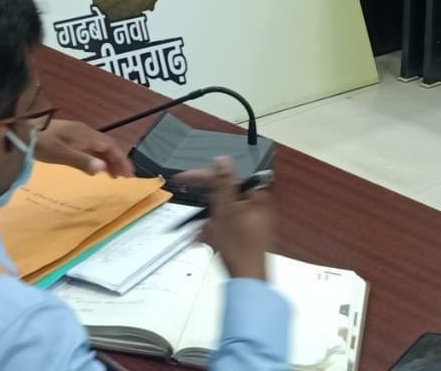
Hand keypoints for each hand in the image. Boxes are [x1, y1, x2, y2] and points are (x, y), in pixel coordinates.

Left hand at [35, 119, 134, 177]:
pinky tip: (96, 167)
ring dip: (108, 160)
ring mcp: (77, 134)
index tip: (130, 174)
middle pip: (107, 145)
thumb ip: (83, 161)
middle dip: (118, 160)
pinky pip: (91, 147)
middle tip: (125, 177)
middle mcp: (84, 132)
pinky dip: (98, 157)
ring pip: (99, 146)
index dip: (121, 159)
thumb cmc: (43, 143)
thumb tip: (104, 169)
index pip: (110, 146)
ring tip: (114, 175)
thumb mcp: (61, 154)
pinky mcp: (70, 137)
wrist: (24, 131)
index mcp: (86, 135)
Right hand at [193, 158, 275, 280]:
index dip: (203, 177)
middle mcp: (258, 208)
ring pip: (224, 214)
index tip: (182, 179)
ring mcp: (254, 223)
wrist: (248, 283)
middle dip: (207, 208)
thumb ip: (222, 184)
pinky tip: (206, 242)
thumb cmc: (238, 246)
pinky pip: (228, 227)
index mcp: (257, 198)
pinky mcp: (249, 237)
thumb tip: (222, 158)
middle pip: (225, 197)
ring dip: (209, 222)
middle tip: (195, 218)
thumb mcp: (226, 211)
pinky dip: (216, 232)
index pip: (226, 178)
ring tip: (201, 236)